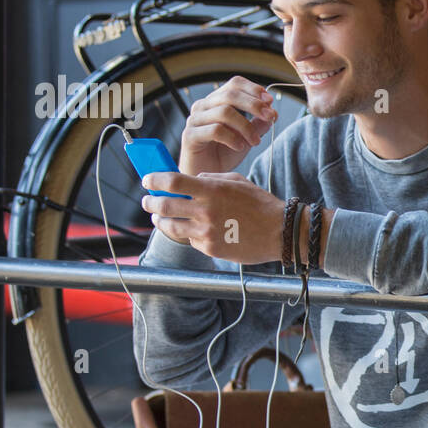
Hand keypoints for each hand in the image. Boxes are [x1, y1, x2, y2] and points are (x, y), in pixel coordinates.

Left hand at [141, 171, 285, 263]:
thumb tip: (192, 179)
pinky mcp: (210, 248)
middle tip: (148, 201)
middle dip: (151, 202)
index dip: (155, 180)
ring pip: (171, 227)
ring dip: (162, 220)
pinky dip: (188, 234)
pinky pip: (191, 240)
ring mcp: (206, 232)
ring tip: (160, 217)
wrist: (281, 232)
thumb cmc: (261, 204)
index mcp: (212, 190)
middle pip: (165, 205)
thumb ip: (212, 178)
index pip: (172, 182)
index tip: (147, 180)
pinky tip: (193, 230)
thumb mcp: (237, 181)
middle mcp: (206, 211)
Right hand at [178, 76, 277, 177]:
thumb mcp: (247, 137)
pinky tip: (240, 147)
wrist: (207, 178)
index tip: (270, 101)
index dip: (254, 89)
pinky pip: (215, 130)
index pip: (234, 83)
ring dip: (246, 126)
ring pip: (224, 112)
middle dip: (254, 105)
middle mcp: (203, 106)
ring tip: (255, 141)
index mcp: (216, 101)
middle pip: (230, 94)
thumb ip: (258, 124)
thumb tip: (272, 113)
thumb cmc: (224, 154)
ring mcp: (194, 120)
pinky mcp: (190, 136)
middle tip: (270, 117)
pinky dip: (232, 138)